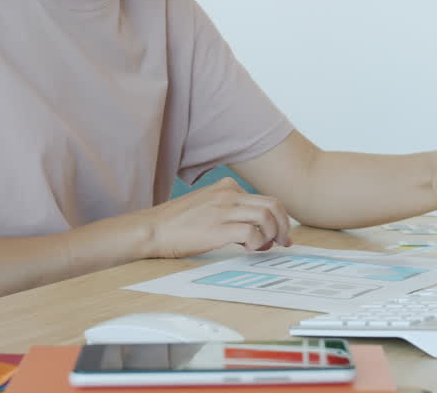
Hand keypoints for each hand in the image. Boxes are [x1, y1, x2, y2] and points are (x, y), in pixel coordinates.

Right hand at [143, 177, 292, 258]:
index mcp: (226, 187)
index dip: (278, 218)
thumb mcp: (207, 204)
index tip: (279, 234)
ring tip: (264, 247)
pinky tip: (249, 249)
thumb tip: (255, 228)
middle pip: (272, 204)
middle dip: (283, 225)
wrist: (153, 229)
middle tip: (284, 242)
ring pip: (266, 216)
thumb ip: (230, 209)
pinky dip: (258, 243)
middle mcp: (228, 194)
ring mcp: (223, 209)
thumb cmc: (177, 223)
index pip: (265, 198)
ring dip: (272, 234)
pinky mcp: (218, 228)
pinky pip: (252, 232)